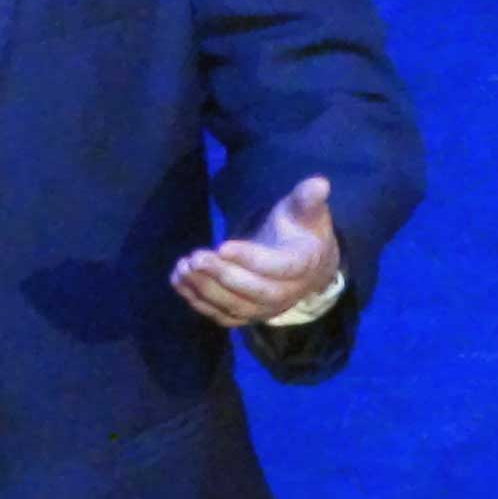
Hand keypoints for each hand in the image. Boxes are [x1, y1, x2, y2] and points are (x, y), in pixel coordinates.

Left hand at [169, 175, 340, 328]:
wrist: (306, 264)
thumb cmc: (301, 229)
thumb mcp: (307, 209)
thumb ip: (308, 197)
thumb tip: (320, 183)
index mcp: (304, 264)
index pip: (279, 267)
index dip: (251, 259)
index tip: (222, 245)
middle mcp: (287, 293)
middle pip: (254, 291)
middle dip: (222, 276)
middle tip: (195, 257)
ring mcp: (266, 308)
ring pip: (235, 307)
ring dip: (205, 289)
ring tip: (183, 267)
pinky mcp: (247, 314)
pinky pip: (222, 314)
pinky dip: (198, 301)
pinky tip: (178, 280)